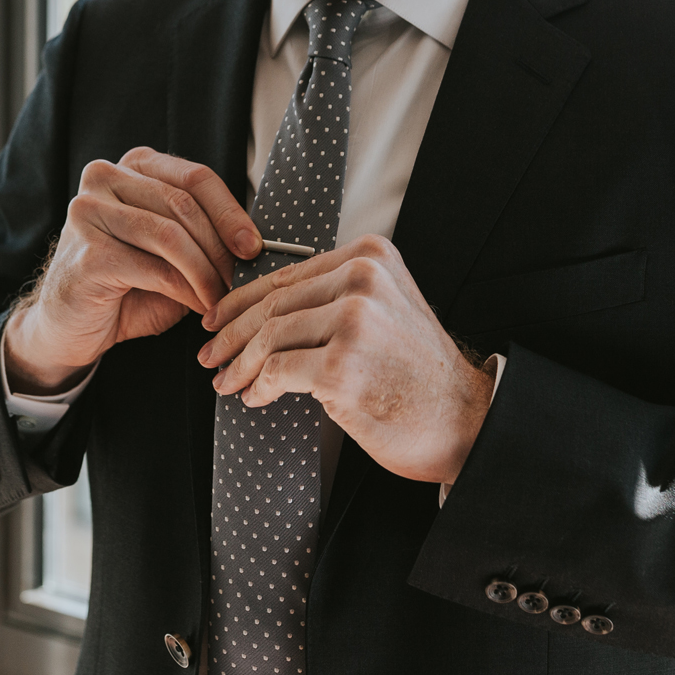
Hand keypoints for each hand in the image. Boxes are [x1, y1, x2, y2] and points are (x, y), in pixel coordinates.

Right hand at [5, 148, 260, 393]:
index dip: (231, 212)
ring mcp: (88, 212)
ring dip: (206, 272)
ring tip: (222, 298)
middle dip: (221, 248)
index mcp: (131, 167)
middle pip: (184, 204)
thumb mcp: (170, 251)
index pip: (194, 177)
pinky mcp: (87, 253)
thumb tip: (253, 244)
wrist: (70, 324)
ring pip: (171, 235)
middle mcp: (104, 178)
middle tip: (242, 281)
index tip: (254, 246)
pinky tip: (198, 307)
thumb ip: (201, 236)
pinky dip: (186, 291)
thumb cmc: (126, 284)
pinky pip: (154, 268)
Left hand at [198, 235, 493, 485]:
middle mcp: (362, 280)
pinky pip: (278, 371)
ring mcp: (353, 322)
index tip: (217, 318)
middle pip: (273, 304)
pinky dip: (259, 386)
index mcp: (370, 257)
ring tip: (227, 381)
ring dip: (240, 363)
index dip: (242, 299)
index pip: (288, 275)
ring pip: (269, 336)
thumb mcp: (383, 310)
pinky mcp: (342, 366)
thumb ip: (332, 296)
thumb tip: (259, 309)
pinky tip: (255, 396)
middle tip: (210, 354)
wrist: (464, 418)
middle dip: (232, 333)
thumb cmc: (416, 373)